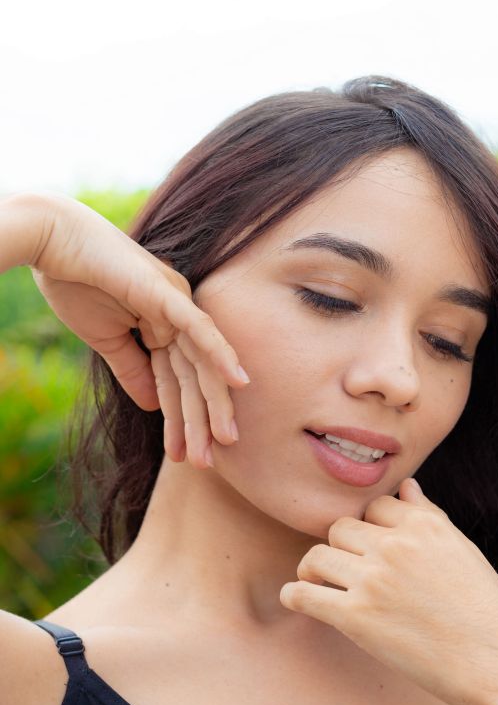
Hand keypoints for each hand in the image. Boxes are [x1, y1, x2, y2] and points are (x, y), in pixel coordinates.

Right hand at [27, 193, 248, 467]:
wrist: (51, 241)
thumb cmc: (74, 282)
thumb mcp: (105, 339)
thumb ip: (133, 369)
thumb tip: (151, 405)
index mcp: (164, 324)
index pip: (177, 380)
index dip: (180, 420)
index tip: (185, 458)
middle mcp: (179, 313)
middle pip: (195, 375)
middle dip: (202, 420)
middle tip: (211, 463)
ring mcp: (175, 301)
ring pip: (200, 360)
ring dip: (212, 401)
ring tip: (225, 441)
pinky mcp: (165, 293)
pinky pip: (199, 327)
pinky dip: (219, 353)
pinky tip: (239, 381)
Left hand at [280, 478, 497, 704]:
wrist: (497, 665)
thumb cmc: (486, 611)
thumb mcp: (462, 551)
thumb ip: (429, 515)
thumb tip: (406, 486)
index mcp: (423, 525)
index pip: (375, 505)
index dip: (370, 525)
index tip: (369, 547)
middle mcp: (395, 545)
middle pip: (341, 528)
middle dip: (341, 547)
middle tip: (344, 569)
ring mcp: (373, 580)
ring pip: (318, 556)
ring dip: (313, 569)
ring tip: (315, 581)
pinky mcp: (356, 617)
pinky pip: (306, 595)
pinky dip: (295, 594)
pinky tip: (295, 597)